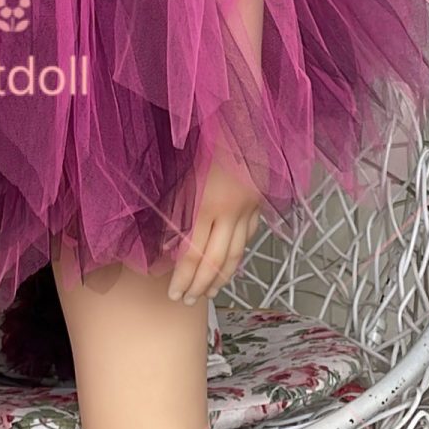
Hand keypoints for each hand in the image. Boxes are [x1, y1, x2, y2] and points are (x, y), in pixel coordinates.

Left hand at [167, 156, 265, 304]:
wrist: (242, 127)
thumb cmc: (208, 150)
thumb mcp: (185, 181)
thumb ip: (177, 215)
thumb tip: (169, 248)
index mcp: (207, 206)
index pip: (192, 253)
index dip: (183, 277)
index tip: (174, 293)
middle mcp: (231, 213)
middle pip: (216, 261)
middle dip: (201, 285)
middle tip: (189, 301)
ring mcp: (249, 211)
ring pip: (237, 254)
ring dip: (222, 277)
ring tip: (209, 291)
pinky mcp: (259, 207)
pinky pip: (248, 238)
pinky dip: (238, 256)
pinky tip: (229, 267)